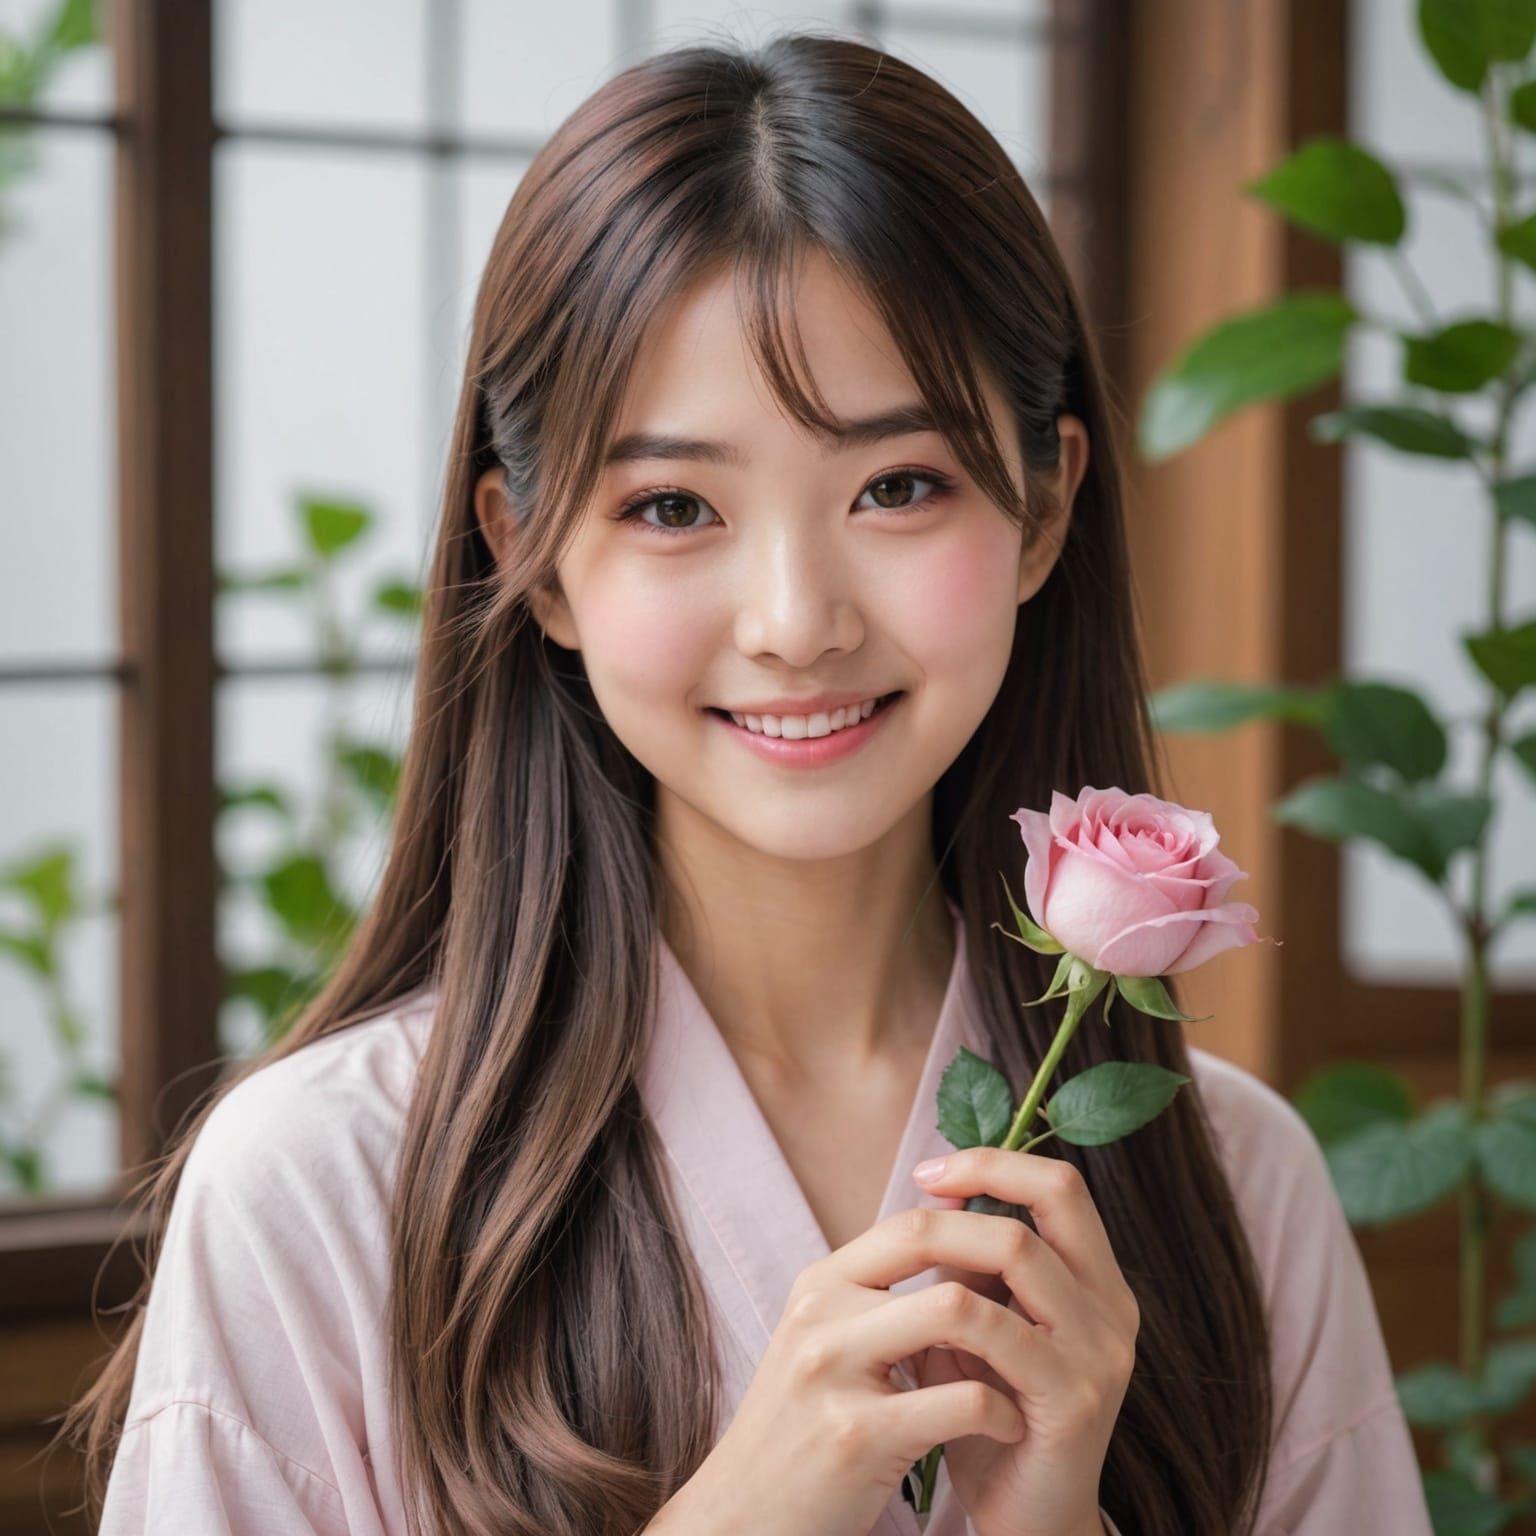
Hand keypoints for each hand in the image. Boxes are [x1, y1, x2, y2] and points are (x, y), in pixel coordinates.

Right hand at [662, 1202, 1054, 1535]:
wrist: (744, 1516)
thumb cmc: (804, 1426)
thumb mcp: (830, 1340)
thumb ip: (885, 1294)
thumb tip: (963, 1235)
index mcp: (819, 1286)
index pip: (908, 1221)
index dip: (971, 1224)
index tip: (1020, 1253)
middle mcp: (820, 1314)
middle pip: (929, 1243)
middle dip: (998, 1265)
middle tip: (1043, 1301)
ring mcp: (834, 1372)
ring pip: (949, 1311)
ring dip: (1006, 1338)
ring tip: (1030, 1364)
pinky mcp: (857, 1437)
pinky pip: (960, 1401)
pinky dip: (1001, 1412)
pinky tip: (1009, 1425)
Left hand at [908, 1146, 1137, 1535]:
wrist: (1025, 1522)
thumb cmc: (990, 1416)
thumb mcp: (979, 1328)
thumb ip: (967, 1270)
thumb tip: (929, 1195)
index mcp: (1094, 1282)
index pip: (1061, 1185)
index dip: (998, 1161)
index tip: (933, 1168)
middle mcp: (1112, 1306)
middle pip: (1059, 1196)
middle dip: (984, 1174)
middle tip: (920, 1185)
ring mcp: (1100, 1352)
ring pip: (1025, 1254)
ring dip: (956, 1246)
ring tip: (910, 1261)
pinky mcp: (1074, 1399)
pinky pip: (1005, 1332)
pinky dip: (954, 1319)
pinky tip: (920, 1332)